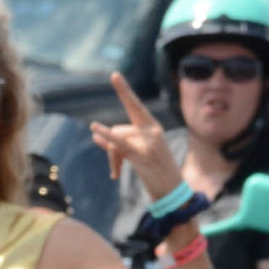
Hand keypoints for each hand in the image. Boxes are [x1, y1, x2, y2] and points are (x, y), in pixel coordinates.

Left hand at [90, 73, 182, 202]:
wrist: (173, 193)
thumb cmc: (157, 174)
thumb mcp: (140, 153)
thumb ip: (118, 143)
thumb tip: (95, 135)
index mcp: (153, 127)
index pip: (135, 105)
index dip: (124, 91)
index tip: (114, 75)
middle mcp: (152, 130)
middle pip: (118, 129)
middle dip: (111, 145)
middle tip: (116, 169)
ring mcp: (149, 142)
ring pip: (116, 139)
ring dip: (112, 158)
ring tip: (116, 172)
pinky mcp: (142, 155)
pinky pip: (119, 144)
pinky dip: (106, 137)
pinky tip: (95, 129)